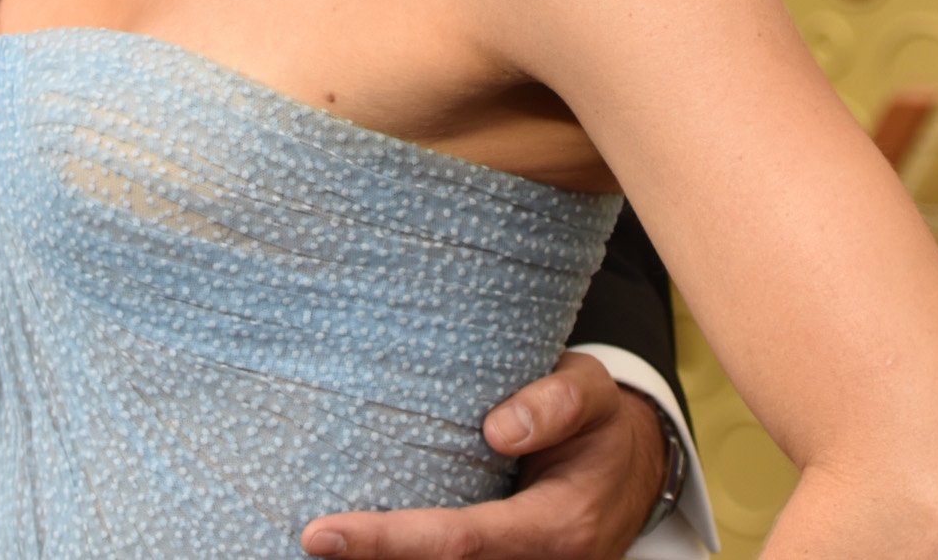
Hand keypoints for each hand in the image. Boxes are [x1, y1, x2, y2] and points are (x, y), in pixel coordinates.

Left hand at [300, 352, 666, 558]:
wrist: (633, 466)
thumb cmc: (600, 422)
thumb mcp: (592, 393)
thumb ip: (557, 403)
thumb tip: (500, 429)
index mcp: (558, 527)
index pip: (460, 541)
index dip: (389, 541)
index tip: (323, 534)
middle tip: (304, 540)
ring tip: (320, 547)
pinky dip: (407, 558)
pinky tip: (361, 546)